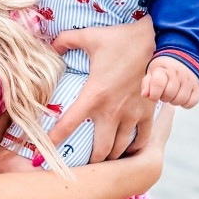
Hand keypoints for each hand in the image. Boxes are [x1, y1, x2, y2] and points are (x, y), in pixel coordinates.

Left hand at [48, 19, 157, 159]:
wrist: (155, 39)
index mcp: (95, 94)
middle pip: (100, 149)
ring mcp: (132, 113)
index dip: (54, 138)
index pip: (69, 123)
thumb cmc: (121, 38)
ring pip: (120, 148)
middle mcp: (113, 110)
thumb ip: (66, 40)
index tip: (43, 150)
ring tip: (102, 160)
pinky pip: (142, 139)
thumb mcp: (90, 36)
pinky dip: (133, 148)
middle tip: (81, 163)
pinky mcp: (147, 112)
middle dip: (90, 160)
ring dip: (111, 157)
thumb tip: (50, 45)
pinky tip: (126, 150)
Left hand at [141, 56, 198, 107]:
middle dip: (164, 97)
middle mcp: (179, 73)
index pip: (158, 83)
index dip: (154, 94)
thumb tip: (145, 95)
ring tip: (173, 93)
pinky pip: (191, 102)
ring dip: (174, 100)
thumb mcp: (152, 71)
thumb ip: (146, 83)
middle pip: (169, 95)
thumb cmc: (164, 68)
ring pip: (180, 100)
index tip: (153, 95)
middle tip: (164, 92)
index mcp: (164, 69)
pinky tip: (181, 96)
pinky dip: (185, 103)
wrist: (183, 59)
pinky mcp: (198, 87)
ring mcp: (190, 80)